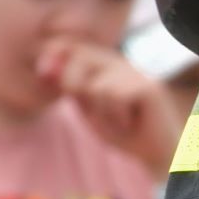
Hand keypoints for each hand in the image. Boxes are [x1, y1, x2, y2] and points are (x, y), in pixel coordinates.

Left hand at [41, 38, 197, 164]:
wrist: (156, 154)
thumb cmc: (123, 132)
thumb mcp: (88, 109)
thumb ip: (71, 88)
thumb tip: (47, 68)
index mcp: (106, 65)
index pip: (72, 45)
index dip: (53, 54)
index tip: (42, 73)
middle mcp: (122, 63)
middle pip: (80, 57)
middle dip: (72, 85)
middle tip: (93, 111)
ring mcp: (137, 73)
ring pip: (95, 84)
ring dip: (100, 112)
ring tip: (117, 121)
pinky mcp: (148, 87)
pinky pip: (113, 96)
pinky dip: (116, 116)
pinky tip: (130, 123)